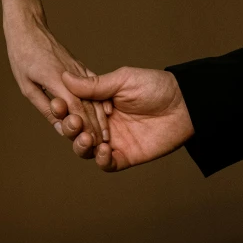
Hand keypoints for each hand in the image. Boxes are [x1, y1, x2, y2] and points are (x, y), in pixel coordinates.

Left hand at [4, 12, 111, 142]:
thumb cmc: (22, 56)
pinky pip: (95, 85)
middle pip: (90, 105)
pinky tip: (108, 112)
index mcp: (57, 81)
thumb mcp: (27, 86)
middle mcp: (72, 76)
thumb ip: (44, 108)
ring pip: (95, 96)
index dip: (86, 128)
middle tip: (103, 147)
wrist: (28, 28)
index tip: (92, 144)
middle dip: (97, 128)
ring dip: (102, 117)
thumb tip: (59, 129)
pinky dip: (102, 100)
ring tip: (107, 134)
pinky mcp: (80, 66)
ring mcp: (79, 70)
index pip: (77, 109)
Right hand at [50, 67, 193, 170]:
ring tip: (86, 138)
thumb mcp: (123, 80)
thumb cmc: (156, 86)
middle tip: (74, 122)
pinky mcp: (127, 156)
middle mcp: (102, 124)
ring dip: (80, 145)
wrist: (185, 104)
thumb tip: (65, 78)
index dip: (62, 109)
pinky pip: (107, 164)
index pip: (72, 109)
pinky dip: (101, 160)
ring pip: (86, 150)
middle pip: (74, 132)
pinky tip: (103, 150)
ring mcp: (113, 141)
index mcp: (98, 104)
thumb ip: (95, 85)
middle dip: (68, 128)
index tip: (57, 104)